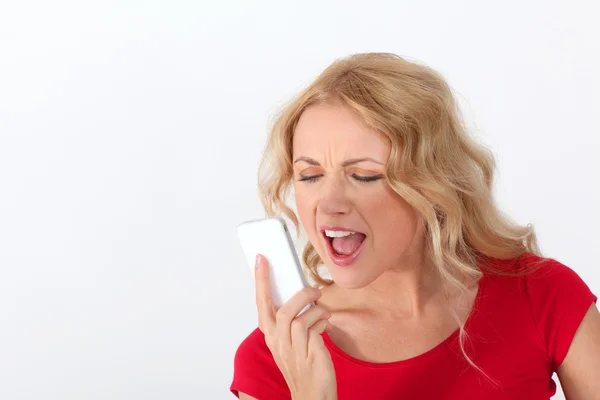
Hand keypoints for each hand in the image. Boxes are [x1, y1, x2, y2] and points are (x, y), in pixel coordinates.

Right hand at [254, 254, 336, 399]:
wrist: (312, 395)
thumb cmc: (303, 366)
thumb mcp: (291, 341)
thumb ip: (293, 320)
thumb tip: (303, 296)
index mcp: (271, 336)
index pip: (262, 304)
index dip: (261, 281)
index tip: (261, 259)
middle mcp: (278, 343)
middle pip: (281, 311)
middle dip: (298, 295)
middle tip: (313, 289)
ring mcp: (292, 350)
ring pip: (299, 319)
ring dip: (315, 310)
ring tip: (323, 310)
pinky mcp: (309, 355)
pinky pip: (314, 329)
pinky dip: (321, 321)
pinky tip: (325, 324)